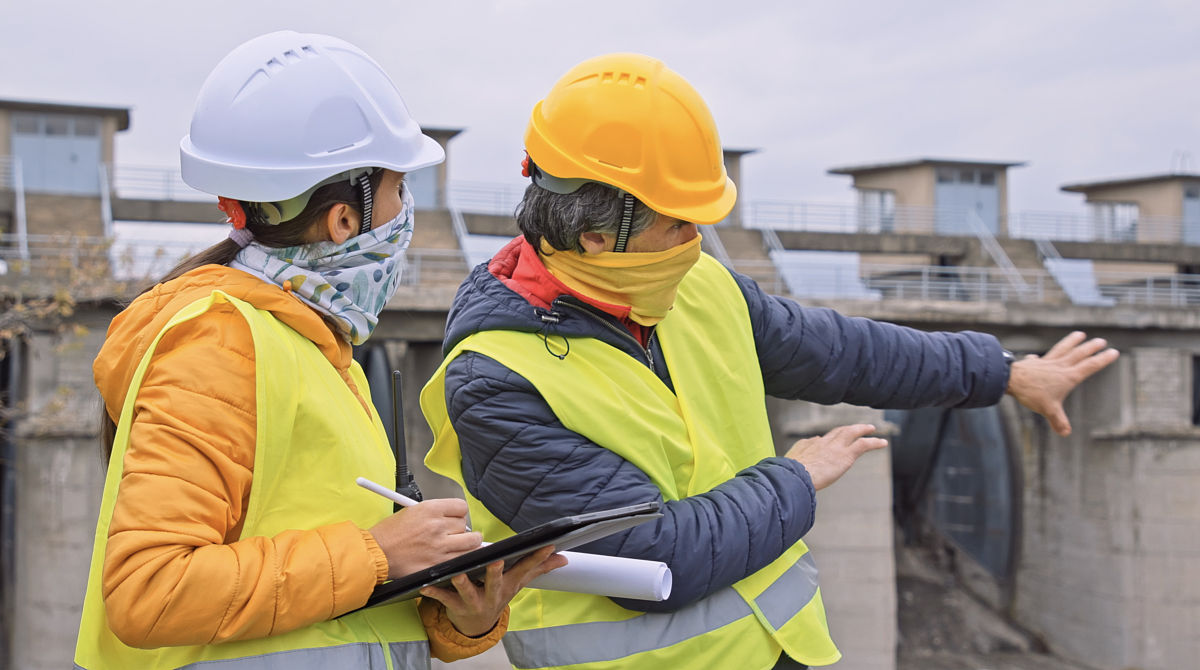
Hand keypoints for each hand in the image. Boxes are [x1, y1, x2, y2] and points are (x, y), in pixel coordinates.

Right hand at [368, 498, 481, 579]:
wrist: (376, 554)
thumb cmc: (389, 534)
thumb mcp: (411, 511)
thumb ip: (433, 513)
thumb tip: (452, 518)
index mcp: (430, 509)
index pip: (461, 507)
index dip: (459, 513)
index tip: (457, 518)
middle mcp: (437, 526)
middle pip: (465, 525)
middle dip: (461, 529)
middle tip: (454, 534)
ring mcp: (439, 546)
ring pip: (471, 542)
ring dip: (469, 544)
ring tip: (462, 545)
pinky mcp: (438, 564)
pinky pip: (463, 560)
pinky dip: (463, 559)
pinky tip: (458, 558)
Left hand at [419, 545, 567, 636]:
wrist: (476, 626)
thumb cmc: (496, 596)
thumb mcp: (517, 584)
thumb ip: (538, 569)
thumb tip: (563, 559)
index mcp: (508, 585)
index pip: (526, 570)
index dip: (537, 558)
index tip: (547, 545)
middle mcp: (493, 595)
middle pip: (496, 583)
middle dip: (495, 573)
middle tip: (496, 561)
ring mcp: (474, 602)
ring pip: (468, 592)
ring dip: (462, 583)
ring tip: (457, 574)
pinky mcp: (456, 607)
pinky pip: (444, 599)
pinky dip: (435, 592)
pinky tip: (426, 585)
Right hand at [784, 423, 888, 489]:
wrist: (794, 475)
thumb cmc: (789, 475)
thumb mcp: (789, 462)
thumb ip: (799, 454)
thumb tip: (808, 447)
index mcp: (808, 445)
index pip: (820, 440)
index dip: (826, 440)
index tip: (830, 442)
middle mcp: (822, 442)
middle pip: (837, 431)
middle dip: (847, 429)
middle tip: (856, 428)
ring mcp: (834, 447)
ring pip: (851, 432)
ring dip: (862, 429)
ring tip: (872, 429)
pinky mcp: (845, 455)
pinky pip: (863, 444)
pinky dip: (874, 442)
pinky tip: (883, 443)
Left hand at [1005, 331, 1118, 436]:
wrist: (1010, 379)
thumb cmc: (1031, 393)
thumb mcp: (1048, 409)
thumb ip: (1058, 421)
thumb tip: (1065, 433)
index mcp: (1068, 376)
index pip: (1090, 366)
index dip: (1103, 359)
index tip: (1114, 352)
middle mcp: (1059, 366)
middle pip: (1078, 354)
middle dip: (1091, 347)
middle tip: (1101, 341)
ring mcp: (1046, 363)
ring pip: (1062, 349)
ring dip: (1071, 341)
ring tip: (1080, 334)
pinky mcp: (1034, 363)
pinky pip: (1040, 358)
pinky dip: (1040, 358)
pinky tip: (1036, 357)